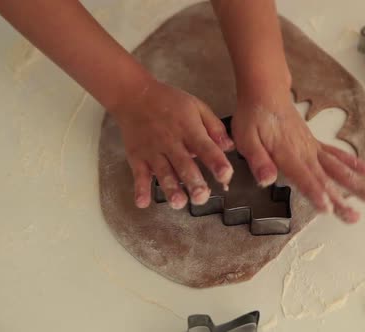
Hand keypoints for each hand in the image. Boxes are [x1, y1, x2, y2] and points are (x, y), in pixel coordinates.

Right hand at [111, 79, 234, 209]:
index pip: (205, 147)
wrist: (134, 96)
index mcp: (189, 129)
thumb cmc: (169, 102)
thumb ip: (214, 127)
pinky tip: (142, 203)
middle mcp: (171, 142)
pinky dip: (140, 189)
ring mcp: (152, 151)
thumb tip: (230, 147)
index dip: (216, 161)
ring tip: (179, 203)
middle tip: (202, 197)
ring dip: (170, 189)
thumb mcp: (196, 106)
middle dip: (193, 182)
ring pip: (163, 173)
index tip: (226, 174)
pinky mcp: (137, 157)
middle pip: (184, 165)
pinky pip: (138, 175)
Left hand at [232, 87, 364, 222]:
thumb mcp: (246, 139)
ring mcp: (312, 148)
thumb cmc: (254, 116)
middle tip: (354, 216)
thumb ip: (258, 161)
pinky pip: (337, 155)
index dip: (315, 193)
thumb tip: (266, 180)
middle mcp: (304, 152)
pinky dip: (353, 163)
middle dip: (340, 199)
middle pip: (324, 179)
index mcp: (286, 154)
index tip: (328, 208)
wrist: (265, 92)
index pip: (303, 177)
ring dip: (354, 184)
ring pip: (336, 168)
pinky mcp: (315, 144)